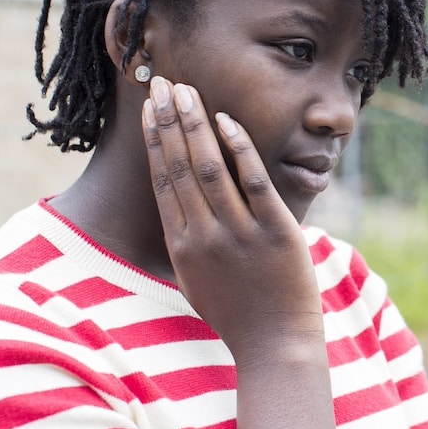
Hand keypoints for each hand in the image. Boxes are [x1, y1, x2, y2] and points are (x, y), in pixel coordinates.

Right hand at [142, 76, 322, 359]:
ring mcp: (239, 233)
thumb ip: (186, 242)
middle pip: (179, 166)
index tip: (152, 108)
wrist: (275, 345)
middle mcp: (204, 236)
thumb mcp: (196, 280)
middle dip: (169, 121)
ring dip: (196, 125)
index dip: (156, 140)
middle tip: (163, 83)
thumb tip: (178, 208)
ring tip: (188, 91)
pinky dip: (239, 149)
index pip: (163, 180)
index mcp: (182, 246)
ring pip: (209, 168)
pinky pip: (253, 182)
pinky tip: (228, 121)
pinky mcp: (275, 232)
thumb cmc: (237, 313)